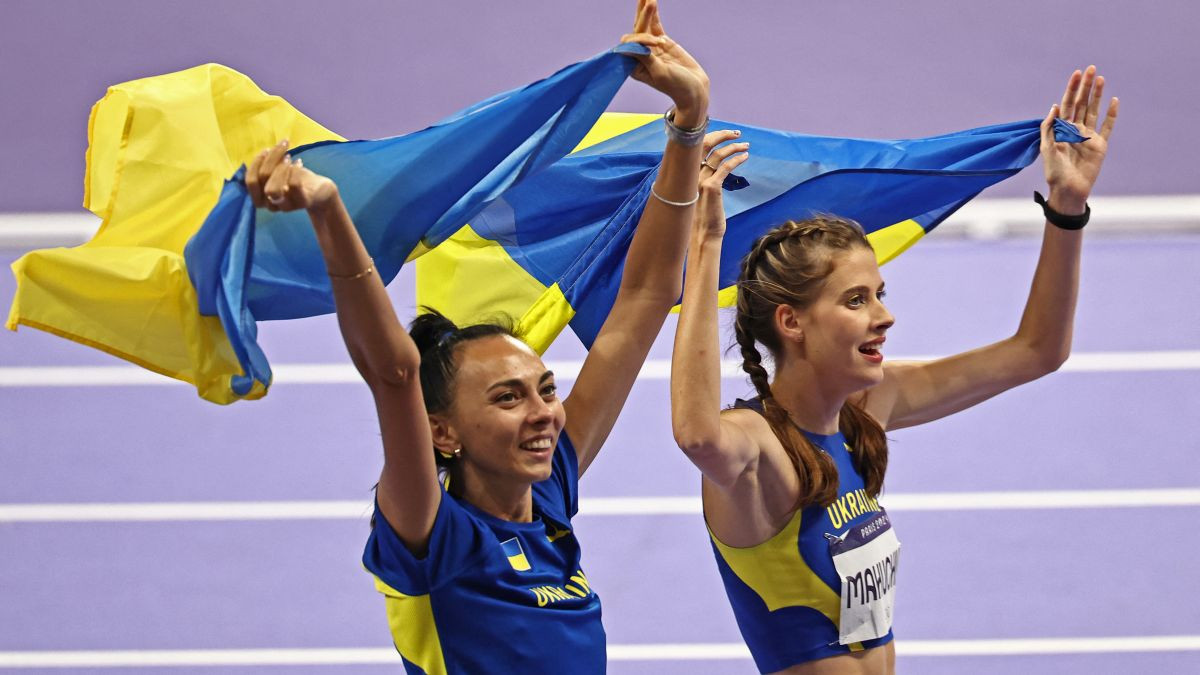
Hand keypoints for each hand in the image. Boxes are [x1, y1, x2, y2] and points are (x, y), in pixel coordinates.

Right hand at [245, 140, 338, 212]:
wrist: (321, 192)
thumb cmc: (296, 179)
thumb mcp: (279, 172)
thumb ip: (268, 166)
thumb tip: (264, 153)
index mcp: (261, 197)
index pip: (250, 181)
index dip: (256, 163)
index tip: (266, 150)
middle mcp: (270, 205)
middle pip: (262, 179)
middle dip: (272, 159)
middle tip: (283, 148)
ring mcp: (285, 206)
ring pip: (274, 187)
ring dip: (281, 166)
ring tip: (289, 156)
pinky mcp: (301, 202)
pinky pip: (293, 184)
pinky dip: (295, 169)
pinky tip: (299, 163)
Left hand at [621, 0, 708, 123]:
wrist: (694, 89)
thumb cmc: (677, 86)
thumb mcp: (661, 73)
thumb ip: (645, 58)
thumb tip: (626, 45)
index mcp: (634, 67)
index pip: (631, 45)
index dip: (641, 39)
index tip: (657, 43)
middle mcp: (639, 56)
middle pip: (636, 31)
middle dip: (641, 16)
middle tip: (648, 0)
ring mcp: (650, 47)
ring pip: (644, 25)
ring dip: (645, 10)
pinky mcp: (662, 42)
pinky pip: (655, 25)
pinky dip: (653, 14)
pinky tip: (651, 2)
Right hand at [695, 130, 748, 238]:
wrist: (703, 234)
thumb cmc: (705, 217)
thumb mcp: (702, 194)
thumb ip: (705, 180)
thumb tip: (713, 169)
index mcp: (688, 175)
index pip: (697, 148)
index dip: (712, 137)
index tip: (725, 134)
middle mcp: (691, 175)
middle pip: (704, 145)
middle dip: (722, 135)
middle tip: (736, 134)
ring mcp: (700, 180)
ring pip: (717, 155)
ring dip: (733, 147)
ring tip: (746, 146)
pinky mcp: (711, 187)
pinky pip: (725, 167)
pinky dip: (736, 160)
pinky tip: (745, 157)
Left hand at [1041, 66, 1118, 213]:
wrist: (1068, 190)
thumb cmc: (1054, 171)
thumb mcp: (1047, 148)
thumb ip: (1049, 127)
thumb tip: (1054, 106)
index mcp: (1061, 129)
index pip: (1067, 104)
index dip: (1072, 89)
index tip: (1077, 74)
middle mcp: (1075, 130)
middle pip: (1082, 103)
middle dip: (1086, 87)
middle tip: (1092, 69)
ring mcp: (1088, 136)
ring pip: (1094, 111)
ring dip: (1098, 95)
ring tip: (1101, 79)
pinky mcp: (1100, 145)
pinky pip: (1107, 127)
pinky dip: (1112, 115)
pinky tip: (1114, 101)